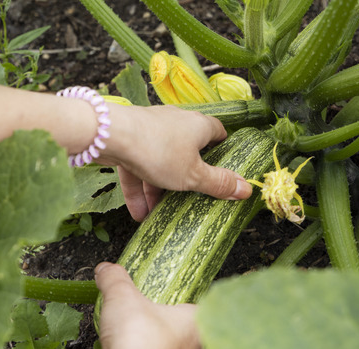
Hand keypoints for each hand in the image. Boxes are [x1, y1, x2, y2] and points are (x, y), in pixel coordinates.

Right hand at [94, 261, 203, 348]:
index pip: (204, 309)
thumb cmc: (137, 339)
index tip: (175, 302)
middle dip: (174, 329)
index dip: (188, 304)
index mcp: (197, 323)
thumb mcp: (121, 296)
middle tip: (155, 321)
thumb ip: (114, 279)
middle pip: (193, 336)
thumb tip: (106, 269)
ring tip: (141, 344)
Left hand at [99, 104, 252, 220]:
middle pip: (186, 152)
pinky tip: (138, 213)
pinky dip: (138, 188)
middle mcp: (175, 123)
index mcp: (198, 125)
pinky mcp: (128, 140)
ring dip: (158, 189)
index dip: (222, 150)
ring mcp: (149, 130)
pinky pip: (137, 167)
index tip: (222, 169)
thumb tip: (247, 189)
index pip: (217, 133)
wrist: (111, 135)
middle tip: (187, 200)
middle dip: (184, 178)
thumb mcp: (193, 174)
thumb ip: (218, 183)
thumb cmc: (159, 150)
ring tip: (157, 214)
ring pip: (159, 163)